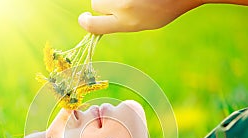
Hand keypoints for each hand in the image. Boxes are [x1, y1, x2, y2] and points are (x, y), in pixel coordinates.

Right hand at [78, 0, 202, 33]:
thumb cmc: (163, 8)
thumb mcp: (141, 24)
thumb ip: (119, 23)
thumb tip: (95, 20)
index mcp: (126, 22)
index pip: (93, 25)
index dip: (85, 22)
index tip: (84, 18)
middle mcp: (123, 6)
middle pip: (96, 3)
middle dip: (105, 4)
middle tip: (124, 3)